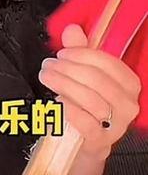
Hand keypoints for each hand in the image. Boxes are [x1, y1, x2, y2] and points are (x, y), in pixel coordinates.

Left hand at [39, 23, 141, 161]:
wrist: (82, 145)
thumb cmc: (85, 107)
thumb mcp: (84, 77)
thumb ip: (79, 52)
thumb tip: (72, 30)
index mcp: (128, 84)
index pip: (108, 63)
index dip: (81, 55)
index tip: (62, 54)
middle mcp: (127, 105)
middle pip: (97, 80)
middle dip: (68, 69)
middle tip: (48, 66)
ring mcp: (116, 126)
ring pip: (90, 99)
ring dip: (63, 85)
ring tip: (46, 78)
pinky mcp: (100, 142)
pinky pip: (85, 122)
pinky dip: (69, 109)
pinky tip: (57, 101)